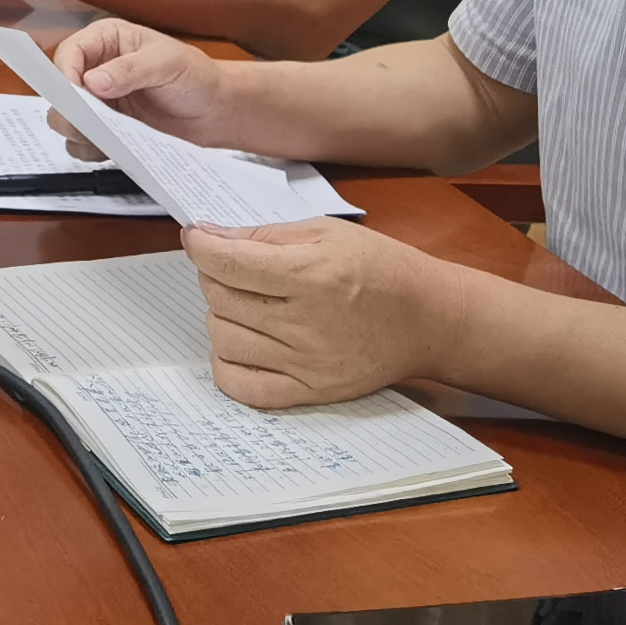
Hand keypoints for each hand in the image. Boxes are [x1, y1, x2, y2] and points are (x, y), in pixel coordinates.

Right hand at [54, 19, 237, 138]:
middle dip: (69, 110)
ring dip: (80, 133)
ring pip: (65, 120)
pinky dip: (93, 150)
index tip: (73, 97)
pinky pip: (83, 144)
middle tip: (90, 125)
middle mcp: (96, 69)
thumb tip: (94, 81)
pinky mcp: (106, 129)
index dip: (64, 74)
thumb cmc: (196, 76)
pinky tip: (115, 148)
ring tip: (108, 138)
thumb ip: (130, 69)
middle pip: (59, 90)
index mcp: (106, 40)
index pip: (69, 53)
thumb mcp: (167, 63)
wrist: (214, 110)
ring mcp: (99, 102)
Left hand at [183, 219, 463, 407]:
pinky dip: (227, 363)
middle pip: (219, 298)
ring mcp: (306, 363)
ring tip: (246, 304)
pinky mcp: (310, 392)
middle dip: (215, 275)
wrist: (428, 320)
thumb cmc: (382, 269)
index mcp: (312, 275)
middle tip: (235, 268)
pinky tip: (242, 342)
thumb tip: (209, 238)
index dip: (200, 246)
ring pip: (223, 339)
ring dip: (222, 315)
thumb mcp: (328, 232)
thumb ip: (265, 235)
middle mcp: (307, 323)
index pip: (226, 263)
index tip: (197, 239)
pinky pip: (241, 386)